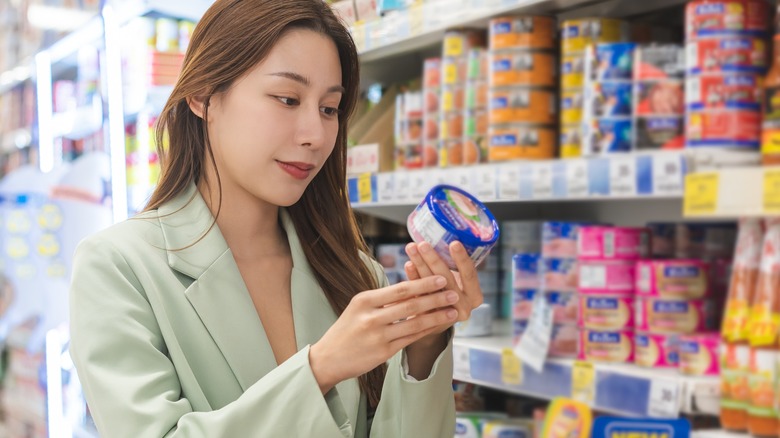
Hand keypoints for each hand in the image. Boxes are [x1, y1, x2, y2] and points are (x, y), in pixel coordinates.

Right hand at [309, 275, 458, 392]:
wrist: (328, 358)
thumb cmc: (346, 330)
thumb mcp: (358, 308)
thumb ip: (383, 299)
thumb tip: (413, 287)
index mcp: (365, 300)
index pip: (400, 289)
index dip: (423, 283)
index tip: (441, 278)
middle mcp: (371, 317)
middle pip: (410, 304)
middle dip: (435, 298)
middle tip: (454, 292)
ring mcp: (378, 336)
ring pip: (414, 323)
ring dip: (437, 316)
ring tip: (453, 311)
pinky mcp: (383, 352)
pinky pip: (411, 339)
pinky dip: (427, 331)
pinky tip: (439, 326)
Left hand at [404, 241, 483, 323]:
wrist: (437, 322)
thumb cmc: (449, 293)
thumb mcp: (458, 282)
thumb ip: (452, 266)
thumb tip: (440, 236)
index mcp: (475, 296)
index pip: (469, 275)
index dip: (461, 259)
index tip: (453, 243)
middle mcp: (463, 307)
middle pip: (447, 280)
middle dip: (434, 260)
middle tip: (423, 244)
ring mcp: (445, 314)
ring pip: (431, 286)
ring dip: (420, 264)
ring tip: (411, 248)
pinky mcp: (428, 318)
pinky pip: (418, 295)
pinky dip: (413, 277)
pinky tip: (408, 264)